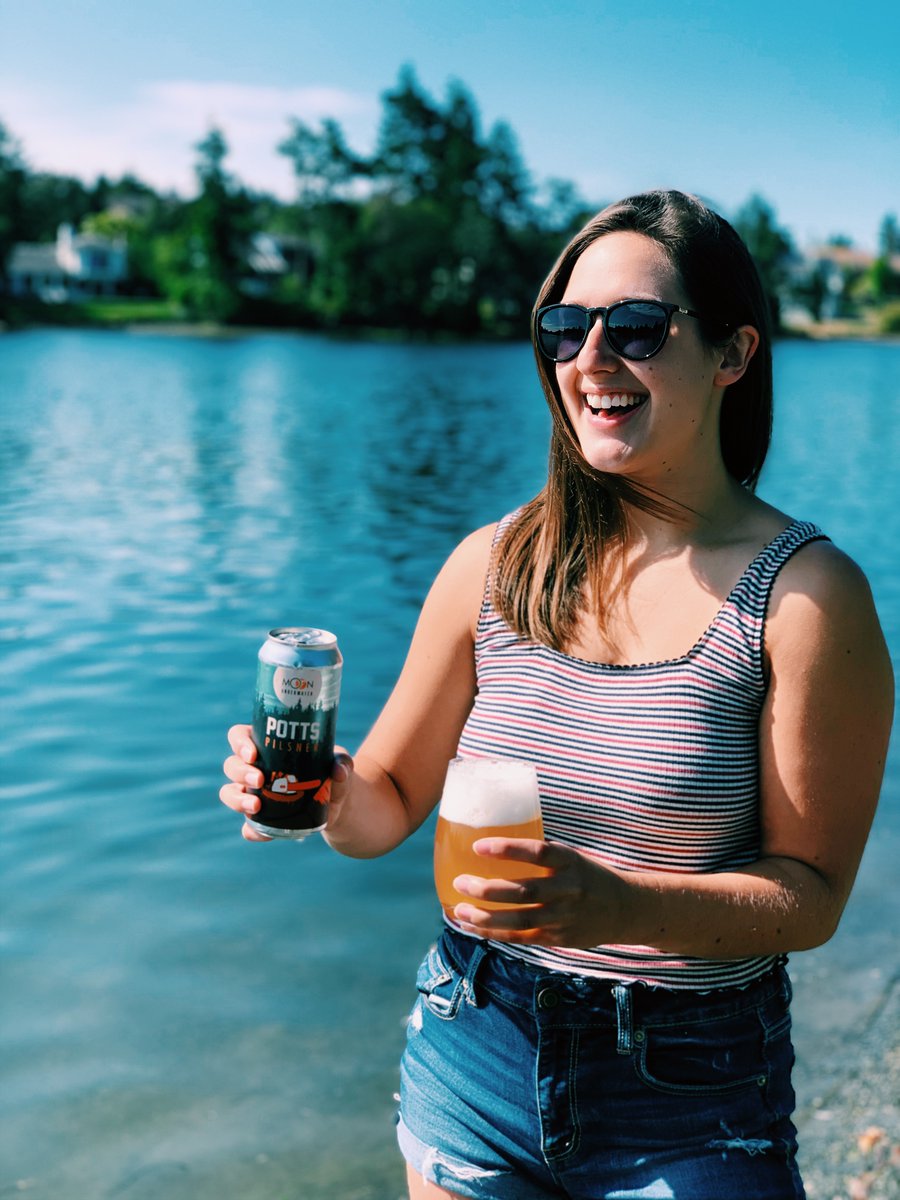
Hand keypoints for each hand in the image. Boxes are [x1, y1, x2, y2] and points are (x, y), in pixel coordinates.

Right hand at [220, 723, 354, 842]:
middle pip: (231, 765)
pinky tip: (260, 832)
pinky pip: (248, 827)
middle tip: (260, 779)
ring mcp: (254, 794)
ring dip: (237, 799)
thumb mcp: (340, 763)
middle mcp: (254, 769)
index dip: (239, 742)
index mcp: (266, 746)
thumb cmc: (333, 772)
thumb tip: (338, 771)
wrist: (339, 803)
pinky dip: (251, 830)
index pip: (239, 736)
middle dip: (240, 772)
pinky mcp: (262, 820)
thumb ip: (342, 762)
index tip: (253, 753)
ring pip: (230, 793)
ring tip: (256, 805)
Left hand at [450, 838, 626, 947]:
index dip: (507, 849)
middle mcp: (568, 889)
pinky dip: (495, 933)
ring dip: (485, 917)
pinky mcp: (559, 938)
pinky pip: (522, 937)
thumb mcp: (571, 857)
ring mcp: (564, 916)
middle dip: (488, 889)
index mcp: (570, 861)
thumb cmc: (587, 876)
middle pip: (524, 891)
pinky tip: (473, 926)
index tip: (478, 846)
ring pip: (519, 920)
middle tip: (460, 882)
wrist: (626, 909)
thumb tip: (494, 844)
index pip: (538, 852)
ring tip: (459, 909)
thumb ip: (541, 855)